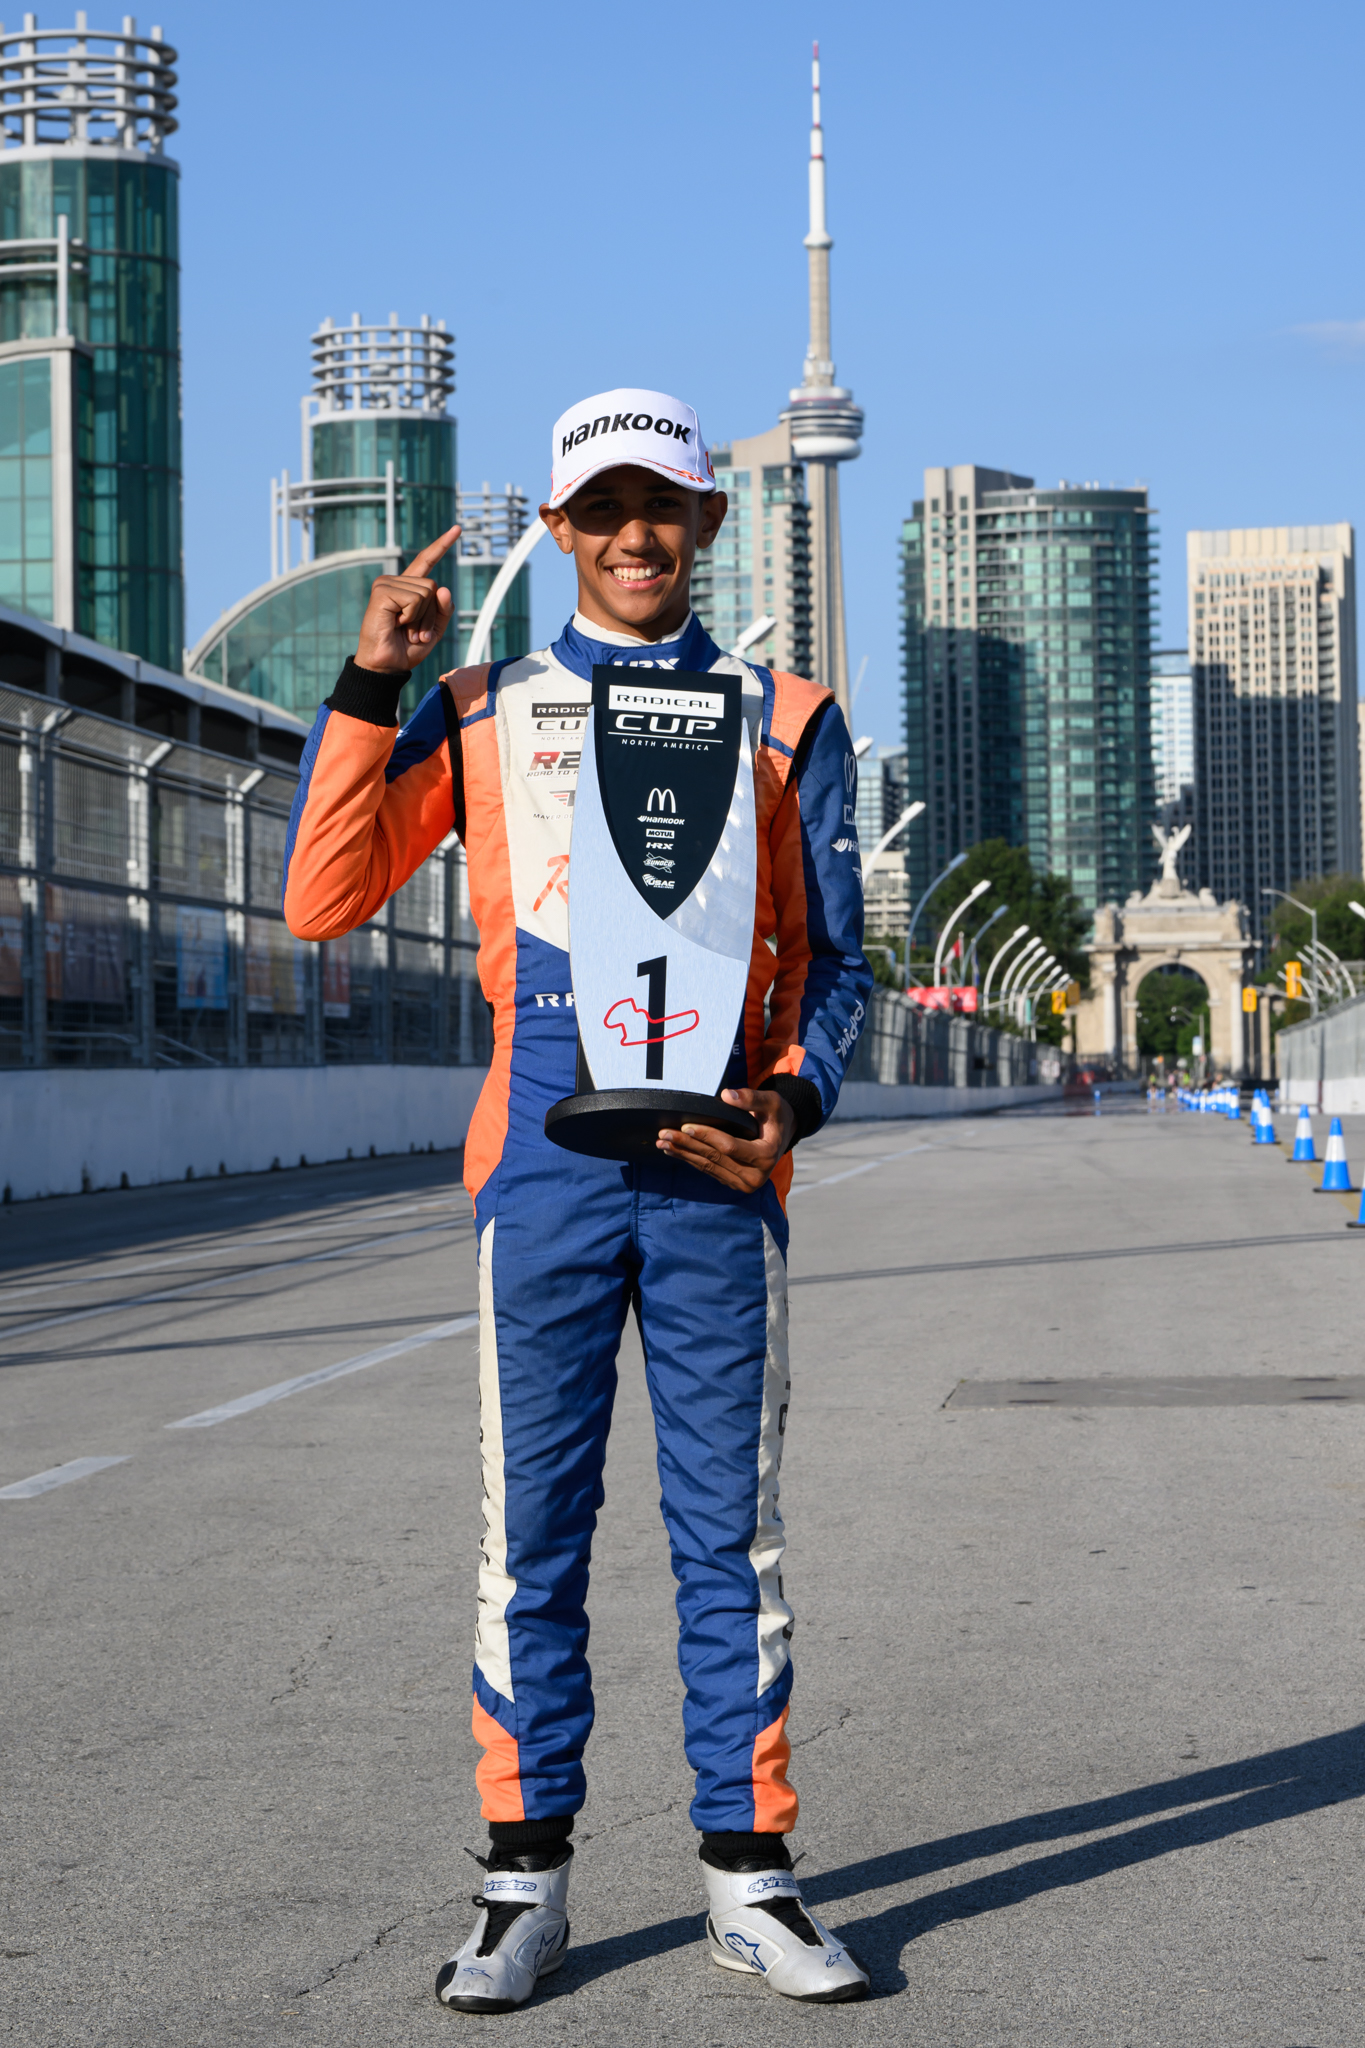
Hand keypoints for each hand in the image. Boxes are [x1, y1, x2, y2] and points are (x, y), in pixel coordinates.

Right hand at [355, 526, 459, 673]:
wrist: (386, 665)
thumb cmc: (406, 649)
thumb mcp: (434, 630)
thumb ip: (444, 610)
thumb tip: (444, 588)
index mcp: (408, 587)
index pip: (427, 561)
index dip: (442, 545)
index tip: (458, 529)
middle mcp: (395, 581)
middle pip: (434, 586)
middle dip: (430, 615)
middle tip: (413, 632)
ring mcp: (387, 584)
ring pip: (427, 592)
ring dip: (421, 618)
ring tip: (404, 630)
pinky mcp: (382, 591)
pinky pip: (415, 599)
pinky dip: (411, 617)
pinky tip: (396, 624)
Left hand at [656, 1087, 795, 1191]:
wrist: (782, 1134)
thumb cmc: (776, 1116)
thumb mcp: (771, 1102)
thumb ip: (751, 1098)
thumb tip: (726, 1096)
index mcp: (767, 1156)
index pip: (730, 1147)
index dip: (707, 1136)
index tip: (686, 1126)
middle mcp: (755, 1176)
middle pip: (714, 1158)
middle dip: (687, 1145)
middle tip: (664, 1134)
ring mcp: (744, 1183)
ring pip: (708, 1167)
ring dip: (683, 1154)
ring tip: (663, 1142)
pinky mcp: (733, 1183)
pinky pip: (708, 1171)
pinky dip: (690, 1160)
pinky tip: (673, 1151)